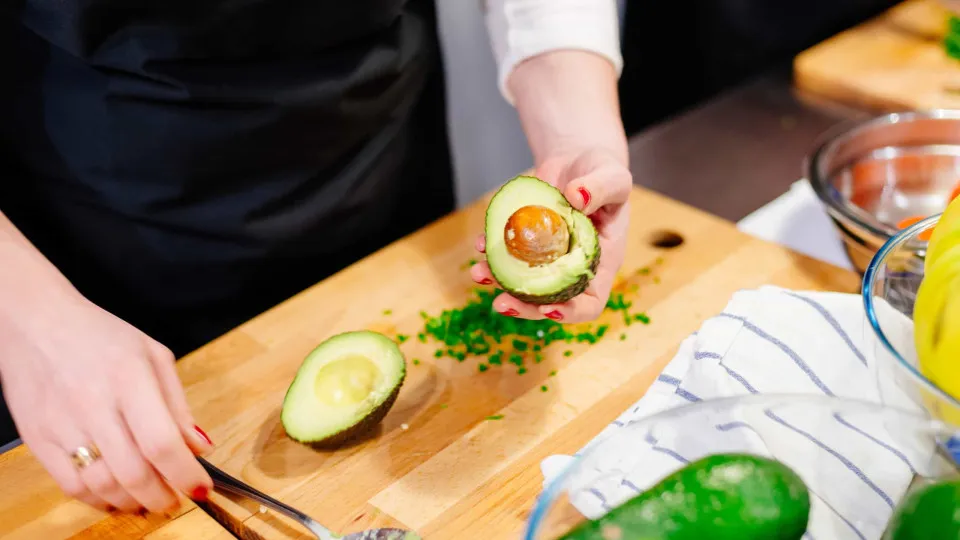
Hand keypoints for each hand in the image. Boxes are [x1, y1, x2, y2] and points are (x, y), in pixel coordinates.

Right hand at [0, 292, 213, 512]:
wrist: (34, 323)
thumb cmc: (99, 336)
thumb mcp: (152, 355)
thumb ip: (178, 405)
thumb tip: (200, 447)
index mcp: (129, 378)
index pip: (161, 442)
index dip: (185, 474)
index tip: (201, 488)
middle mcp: (94, 404)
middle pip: (134, 472)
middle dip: (163, 497)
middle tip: (176, 499)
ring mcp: (61, 425)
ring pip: (103, 485)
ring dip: (134, 502)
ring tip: (150, 498)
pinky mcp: (38, 440)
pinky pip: (71, 486)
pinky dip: (99, 500)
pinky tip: (117, 494)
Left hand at [470, 147, 630, 322]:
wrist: (576, 161)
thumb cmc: (603, 172)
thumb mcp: (613, 176)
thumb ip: (600, 188)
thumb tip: (577, 197)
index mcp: (600, 262)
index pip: (591, 302)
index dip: (571, 312)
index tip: (549, 308)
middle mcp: (571, 266)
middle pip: (550, 301)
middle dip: (524, 306)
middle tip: (501, 303)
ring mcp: (547, 257)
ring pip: (522, 282)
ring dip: (499, 281)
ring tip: (478, 272)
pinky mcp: (527, 242)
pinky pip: (507, 256)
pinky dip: (492, 253)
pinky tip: (481, 244)